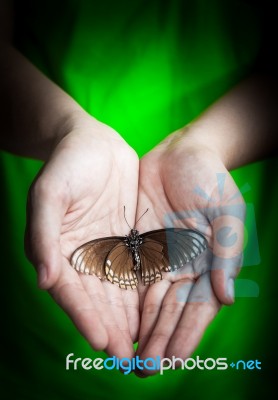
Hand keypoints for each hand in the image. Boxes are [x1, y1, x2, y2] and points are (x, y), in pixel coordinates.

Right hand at [25, 116, 139, 357]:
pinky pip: (137, 269)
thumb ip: (43, 236)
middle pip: (97, 300)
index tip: (102, 341)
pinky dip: (144, 292)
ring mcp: (106, 249)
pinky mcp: (128, 240)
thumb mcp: (49, 194)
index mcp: (59, 251)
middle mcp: (83, 257)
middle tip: (129, 358)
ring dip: (130, 319)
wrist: (93, 143)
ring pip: (119, 292)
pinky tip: (157, 311)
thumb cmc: (66, 165)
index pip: (71, 292)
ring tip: (145, 346)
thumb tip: (44, 280)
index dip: (85, 318)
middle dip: (112, 329)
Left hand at [135, 130, 244, 374]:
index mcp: (208, 263)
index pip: (198, 307)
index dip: (187, 334)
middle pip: (171, 310)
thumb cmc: (211, 179)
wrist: (181, 153)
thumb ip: (227, 252)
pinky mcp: (138, 245)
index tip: (173, 360)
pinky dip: (124, 302)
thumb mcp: (227, 211)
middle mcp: (183, 266)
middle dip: (159, 340)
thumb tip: (227, 297)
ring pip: (149, 301)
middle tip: (144, 370)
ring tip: (128, 356)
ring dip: (141, 330)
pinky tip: (116, 321)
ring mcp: (159, 257)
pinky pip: (130, 277)